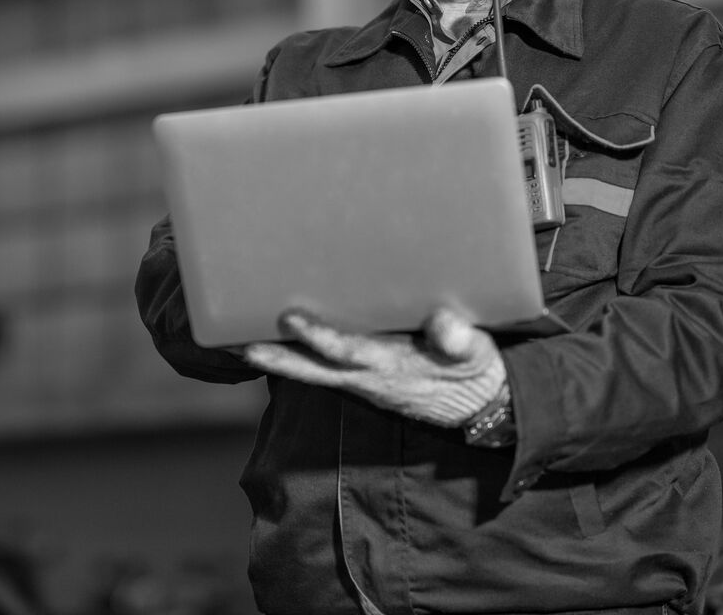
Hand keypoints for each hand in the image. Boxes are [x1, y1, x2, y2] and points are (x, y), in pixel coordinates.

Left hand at [244, 307, 506, 426]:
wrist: (484, 405)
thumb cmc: (477, 370)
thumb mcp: (477, 353)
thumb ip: (460, 340)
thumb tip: (444, 324)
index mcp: (394, 367)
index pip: (348, 352)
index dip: (318, 336)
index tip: (289, 318)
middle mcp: (372, 379)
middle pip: (315, 371)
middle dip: (278, 359)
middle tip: (238, 345)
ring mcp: (367, 384)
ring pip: (315, 374)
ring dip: (281, 362)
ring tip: (242, 345)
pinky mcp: (369, 382)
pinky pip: (326, 372)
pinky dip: (299, 362)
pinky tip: (281, 348)